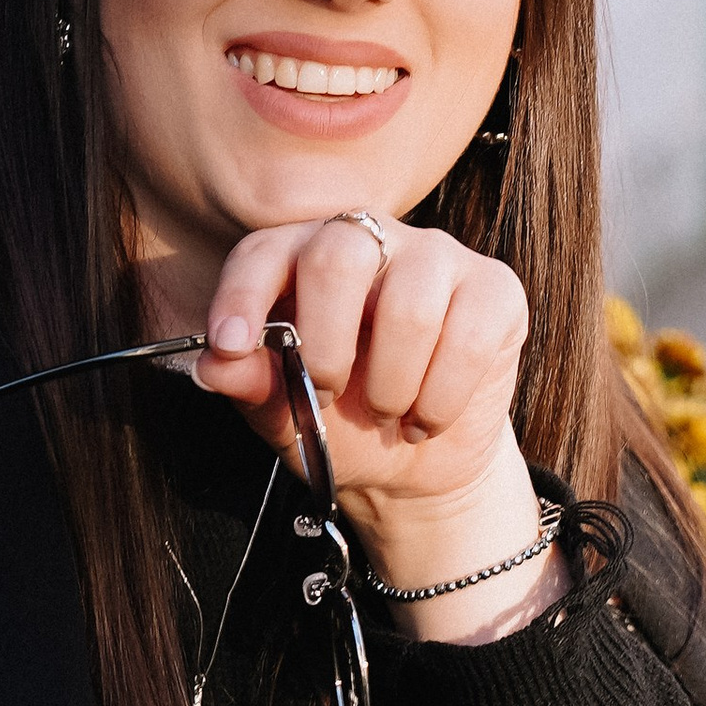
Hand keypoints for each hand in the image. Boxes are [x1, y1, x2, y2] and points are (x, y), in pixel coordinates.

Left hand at [192, 212, 561, 638]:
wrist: (417, 467)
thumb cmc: (340, 424)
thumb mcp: (283, 413)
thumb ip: (251, 384)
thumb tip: (211, 365)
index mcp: (301, 256)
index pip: (265, 253)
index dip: (243, 294)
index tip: (232, 346)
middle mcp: (369, 238)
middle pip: (339, 256)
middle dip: (327, 345)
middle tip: (331, 394)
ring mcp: (436, 256)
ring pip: (409, 305)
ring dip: (391, 385)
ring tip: (388, 414)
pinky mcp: (495, 289)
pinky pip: (469, 336)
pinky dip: (441, 398)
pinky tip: (427, 417)